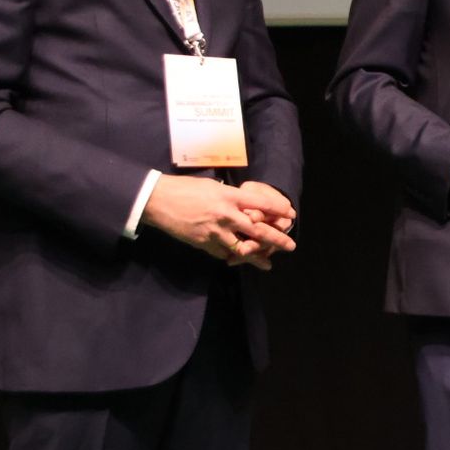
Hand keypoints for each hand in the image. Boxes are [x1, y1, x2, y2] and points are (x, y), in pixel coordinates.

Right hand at [142, 175, 296, 265]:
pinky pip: (223, 253)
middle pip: (257, 229)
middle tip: (290, 245)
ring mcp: (214, 231)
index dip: (278, 210)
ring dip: (257, 256)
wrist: (159, 200)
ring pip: (242, 247)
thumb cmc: (186, 188)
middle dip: (276, 238)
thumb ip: (230, 197)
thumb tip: (244, 205)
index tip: (290, 214)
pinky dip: (232, 257)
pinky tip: (240, 260)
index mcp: (229, 195)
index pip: (261, 203)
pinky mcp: (203, 243)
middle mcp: (225, 214)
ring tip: (268, 262)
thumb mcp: (213, 187)